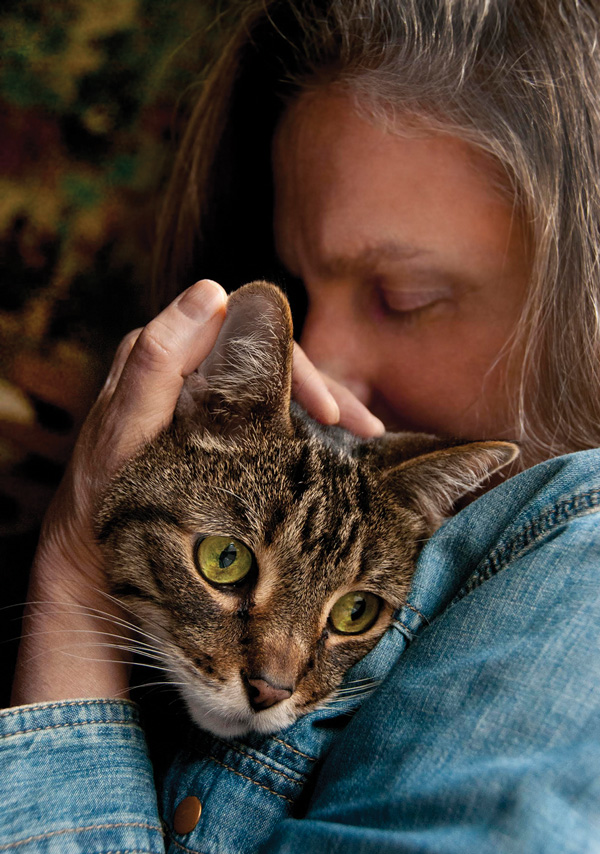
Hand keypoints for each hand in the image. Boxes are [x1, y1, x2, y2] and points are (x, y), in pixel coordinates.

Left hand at [11, 280, 382, 706]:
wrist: (94, 549)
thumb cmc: (104, 496)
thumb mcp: (127, 431)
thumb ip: (157, 361)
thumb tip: (212, 290)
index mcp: (161, 351)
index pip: (248, 334)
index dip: (294, 365)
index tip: (325, 412)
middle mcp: (184, 364)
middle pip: (271, 357)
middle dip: (322, 389)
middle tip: (362, 430)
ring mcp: (202, 393)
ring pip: (277, 381)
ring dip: (324, 403)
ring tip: (367, 433)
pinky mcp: (215, 421)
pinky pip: (269, 408)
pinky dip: (305, 422)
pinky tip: (336, 439)